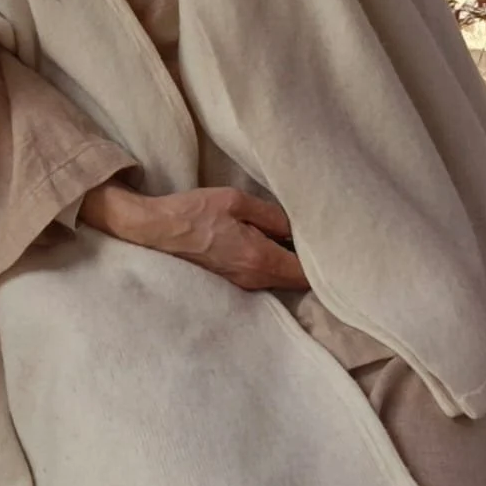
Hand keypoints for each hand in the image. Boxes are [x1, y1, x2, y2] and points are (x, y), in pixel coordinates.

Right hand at [79, 181, 307, 293]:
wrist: (155, 231)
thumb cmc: (193, 213)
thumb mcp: (235, 201)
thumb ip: (271, 214)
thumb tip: (296, 227)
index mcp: (260, 258)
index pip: (307, 274)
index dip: (324, 263)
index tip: (330, 244)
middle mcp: (254, 279)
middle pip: (296, 280)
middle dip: (310, 264)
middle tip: (316, 238)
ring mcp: (242, 284)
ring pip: (280, 279)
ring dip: (290, 263)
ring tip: (293, 239)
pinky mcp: (231, 282)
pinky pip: (263, 277)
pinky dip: (273, 265)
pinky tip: (269, 245)